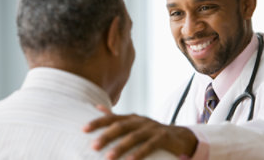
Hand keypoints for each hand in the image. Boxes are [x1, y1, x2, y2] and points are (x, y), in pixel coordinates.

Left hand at [83, 105, 197, 159]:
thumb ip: (116, 117)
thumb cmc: (152, 132)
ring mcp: (152, 128)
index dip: (98, 122)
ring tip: (108, 157)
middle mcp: (141, 121)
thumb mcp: (134, 124)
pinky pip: (150, 145)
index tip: (84, 129)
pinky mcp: (163, 137)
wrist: (179, 136)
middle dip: (106, 136)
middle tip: (93, 146)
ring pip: (134, 137)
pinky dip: (139, 153)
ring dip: (120, 147)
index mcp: (132, 118)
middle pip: (121, 126)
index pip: (112, 118)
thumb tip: (97, 108)